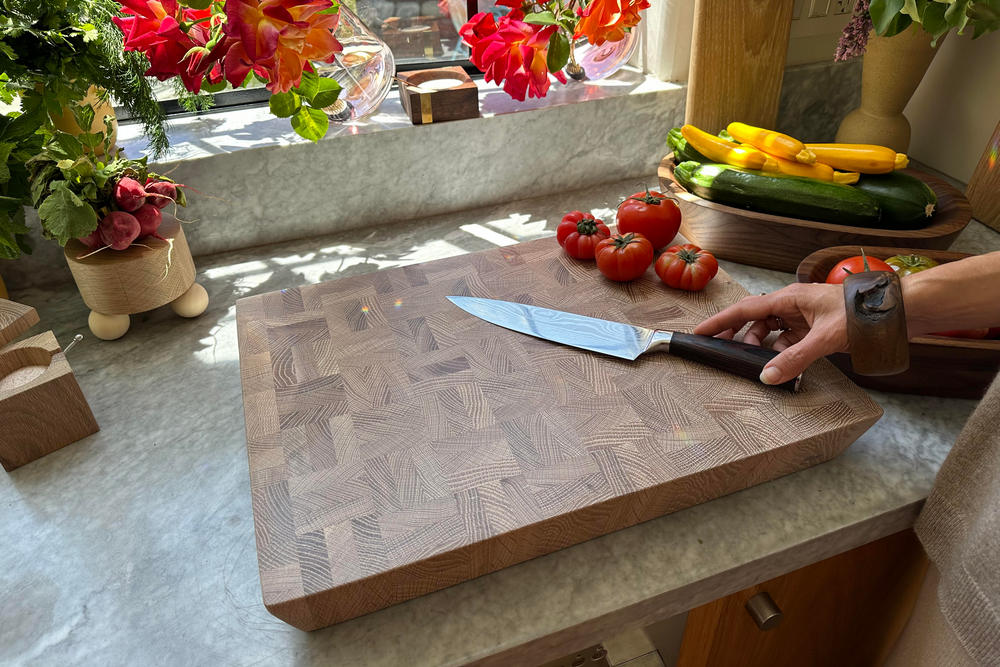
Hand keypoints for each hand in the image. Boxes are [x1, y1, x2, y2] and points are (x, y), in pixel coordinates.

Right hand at [694, 283, 847, 384]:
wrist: (893, 314)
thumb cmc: (861, 315)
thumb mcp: (824, 338)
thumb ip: (795, 359)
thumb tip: (768, 377)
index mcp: (790, 298)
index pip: (746, 309)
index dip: (721, 322)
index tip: (701, 332)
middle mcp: (793, 305)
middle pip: (755, 320)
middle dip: (737, 336)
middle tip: (720, 351)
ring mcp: (803, 317)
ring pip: (771, 332)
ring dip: (761, 347)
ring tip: (755, 364)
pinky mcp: (814, 330)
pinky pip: (788, 341)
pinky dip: (781, 353)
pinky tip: (779, 366)